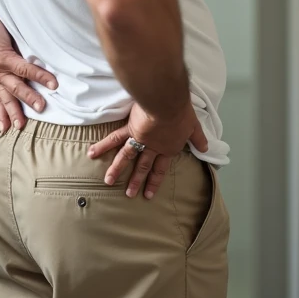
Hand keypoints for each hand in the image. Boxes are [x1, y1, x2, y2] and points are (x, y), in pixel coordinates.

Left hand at [0, 8, 56, 133]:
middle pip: (8, 98)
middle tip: (22, 128)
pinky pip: (25, 69)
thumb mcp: (2, 52)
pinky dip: (38, 76)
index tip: (6, 130)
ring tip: (43, 107)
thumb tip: (33, 68)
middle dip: (16, 113)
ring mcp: (0, 67)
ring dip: (30, 98)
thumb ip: (15, 61)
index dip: (3, 114)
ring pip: (17, 87)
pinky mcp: (5, 56)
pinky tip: (51, 82)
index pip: (0, 99)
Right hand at [87, 103, 207, 198]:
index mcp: (168, 148)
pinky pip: (114, 139)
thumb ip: (198, 139)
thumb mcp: (194, 126)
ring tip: (107, 182)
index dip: (155, 181)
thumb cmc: (182, 113)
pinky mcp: (129, 129)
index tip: (149, 195)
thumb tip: (206, 148)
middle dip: (136, 182)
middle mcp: (152, 148)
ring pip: (126, 157)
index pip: (161, 169)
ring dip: (116, 170)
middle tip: (128, 194)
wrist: (167, 103)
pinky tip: (92, 153)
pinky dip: (103, 146)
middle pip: (143, 167)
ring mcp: (139, 140)